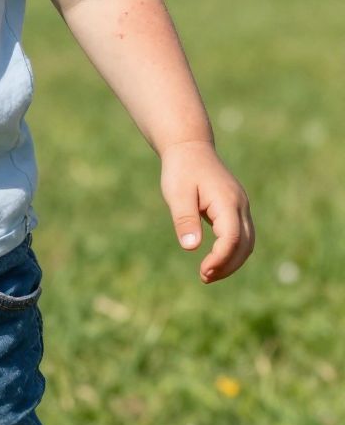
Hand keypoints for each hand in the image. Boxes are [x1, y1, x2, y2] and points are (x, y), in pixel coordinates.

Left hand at [160, 141, 254, 282]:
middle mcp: (240, 205)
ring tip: (208, 274)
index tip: (203, 271)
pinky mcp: (237, 208)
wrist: (190, 147)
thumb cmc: (181, 170)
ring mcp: (241, 206)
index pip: (232, 238)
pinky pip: (242, 236)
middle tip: (204, 277)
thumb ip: (185, 220)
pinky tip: (214, 260)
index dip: (220, 259)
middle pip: (245, 244)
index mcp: (226, 201)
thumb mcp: (177, 194)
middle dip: (227, 265)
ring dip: (232, 262)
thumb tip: (191, 248)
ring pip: (247, 242)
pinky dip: (232, 252)